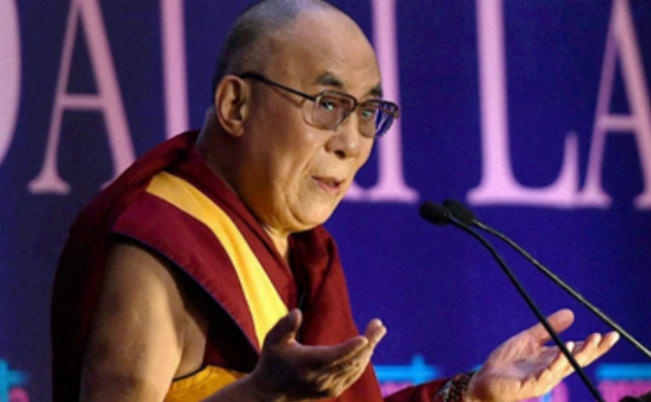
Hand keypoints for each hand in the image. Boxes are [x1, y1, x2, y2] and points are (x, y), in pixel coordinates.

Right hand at [248, 309, 385, 401]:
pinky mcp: (333, 390)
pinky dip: (363, 361)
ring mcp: (329, 386)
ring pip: (355, 368)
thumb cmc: (272, 361)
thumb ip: (285, 326)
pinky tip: (368, 347)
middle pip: (351, 360)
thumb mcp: (272, 340)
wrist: (270, 394)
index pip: (333, 356)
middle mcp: (321, 377)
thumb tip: (297, 312)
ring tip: (378, 330)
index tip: (365, 338)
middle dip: (369, 342)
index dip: (350, 348)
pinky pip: (353, 375)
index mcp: (308, 363)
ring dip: (369, 350)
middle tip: (379, 325)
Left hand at [467, 309, 618, 401]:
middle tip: (606, 336)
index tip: (611, 334)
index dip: (595, 345)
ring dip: (577, 353)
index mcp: (553, 360)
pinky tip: (563, 350)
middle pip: (578, 360)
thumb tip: (571, 313)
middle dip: (594, 349)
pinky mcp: (530, 385)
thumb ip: (547, 328)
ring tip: (590, 340)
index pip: (579, 352)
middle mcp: (552, 371)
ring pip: (565, 367)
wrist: (485, 378)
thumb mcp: (529, 339)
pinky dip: (556, 363)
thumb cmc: (508, 362)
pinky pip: (546, 374)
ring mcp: (543, 379)